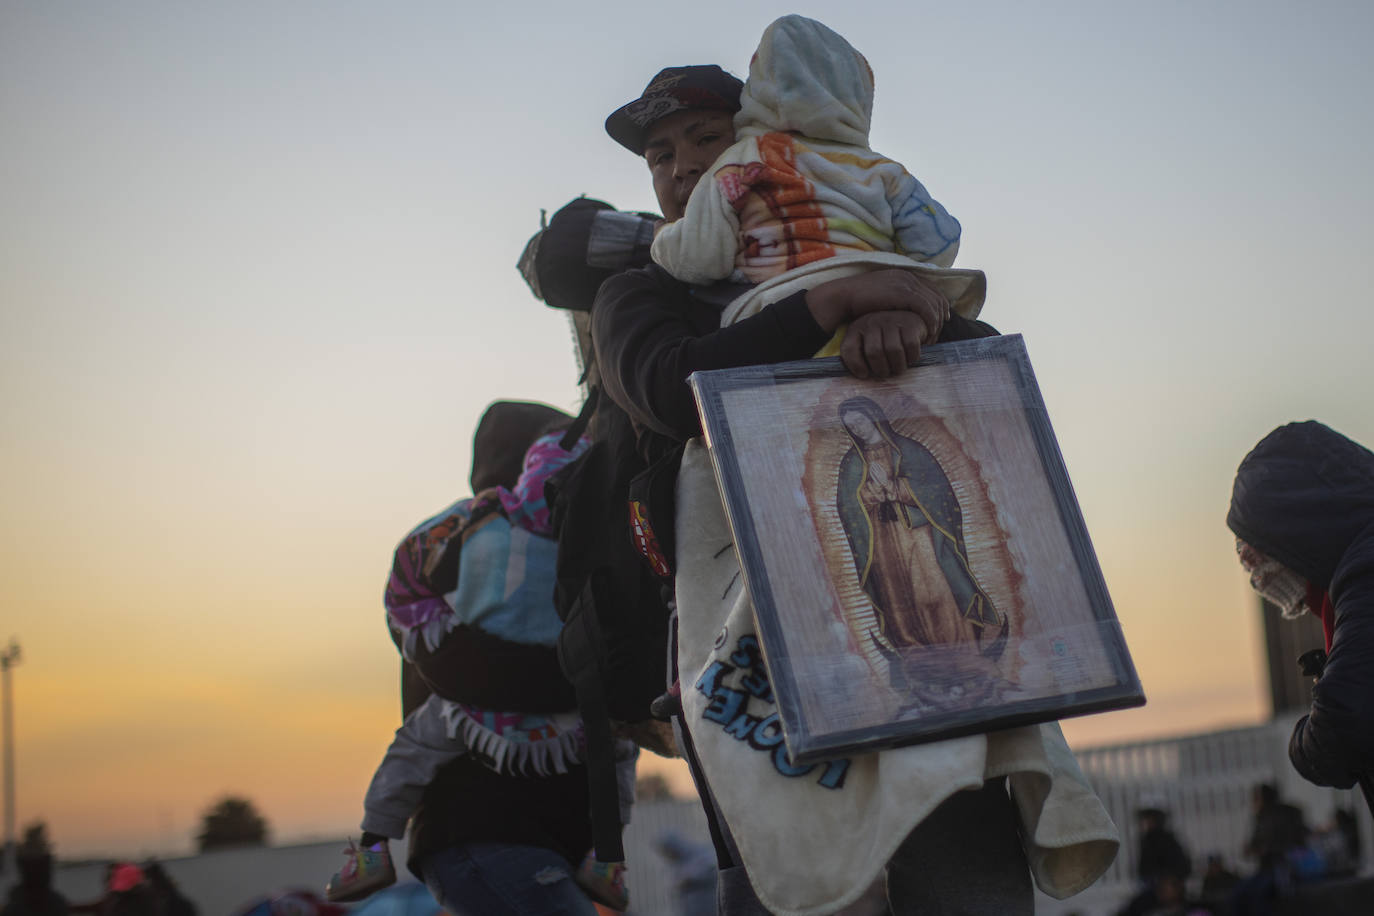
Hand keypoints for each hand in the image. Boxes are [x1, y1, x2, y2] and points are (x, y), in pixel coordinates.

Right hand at [805, 269, 949, 334]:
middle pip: (937, 297)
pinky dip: (930, 322)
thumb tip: (906, 312)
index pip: (932, 291)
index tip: (939, 324)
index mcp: (905, 275)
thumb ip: (896, 300)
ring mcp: (906, 283)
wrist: (844, 297)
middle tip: (937, 334)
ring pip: (934, 303)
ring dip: (936, 322)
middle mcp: (908, 276)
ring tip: (932, 338)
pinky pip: (926, 308)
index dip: (940, 307)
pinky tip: (928, 334)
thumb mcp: (883, 297)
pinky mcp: (903, 293)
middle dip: (941, 317)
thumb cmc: (859, 302)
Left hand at [842, 310, 928, 379]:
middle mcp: (873, 321)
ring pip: (893, 350)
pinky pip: (910, 346)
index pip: (849, 348)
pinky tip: (910, 359)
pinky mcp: (910, 323)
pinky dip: (912, 358)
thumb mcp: (866, 345)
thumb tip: (862, 375)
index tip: (864, 374)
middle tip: (886, 373)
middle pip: (874, 352)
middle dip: (881, 369)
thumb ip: (858, 357)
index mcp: (857, 328)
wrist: (910, 319)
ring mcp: (892, 320)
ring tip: (898, 369)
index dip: (855, 366)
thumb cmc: (884, 340)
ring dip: (898, 366)